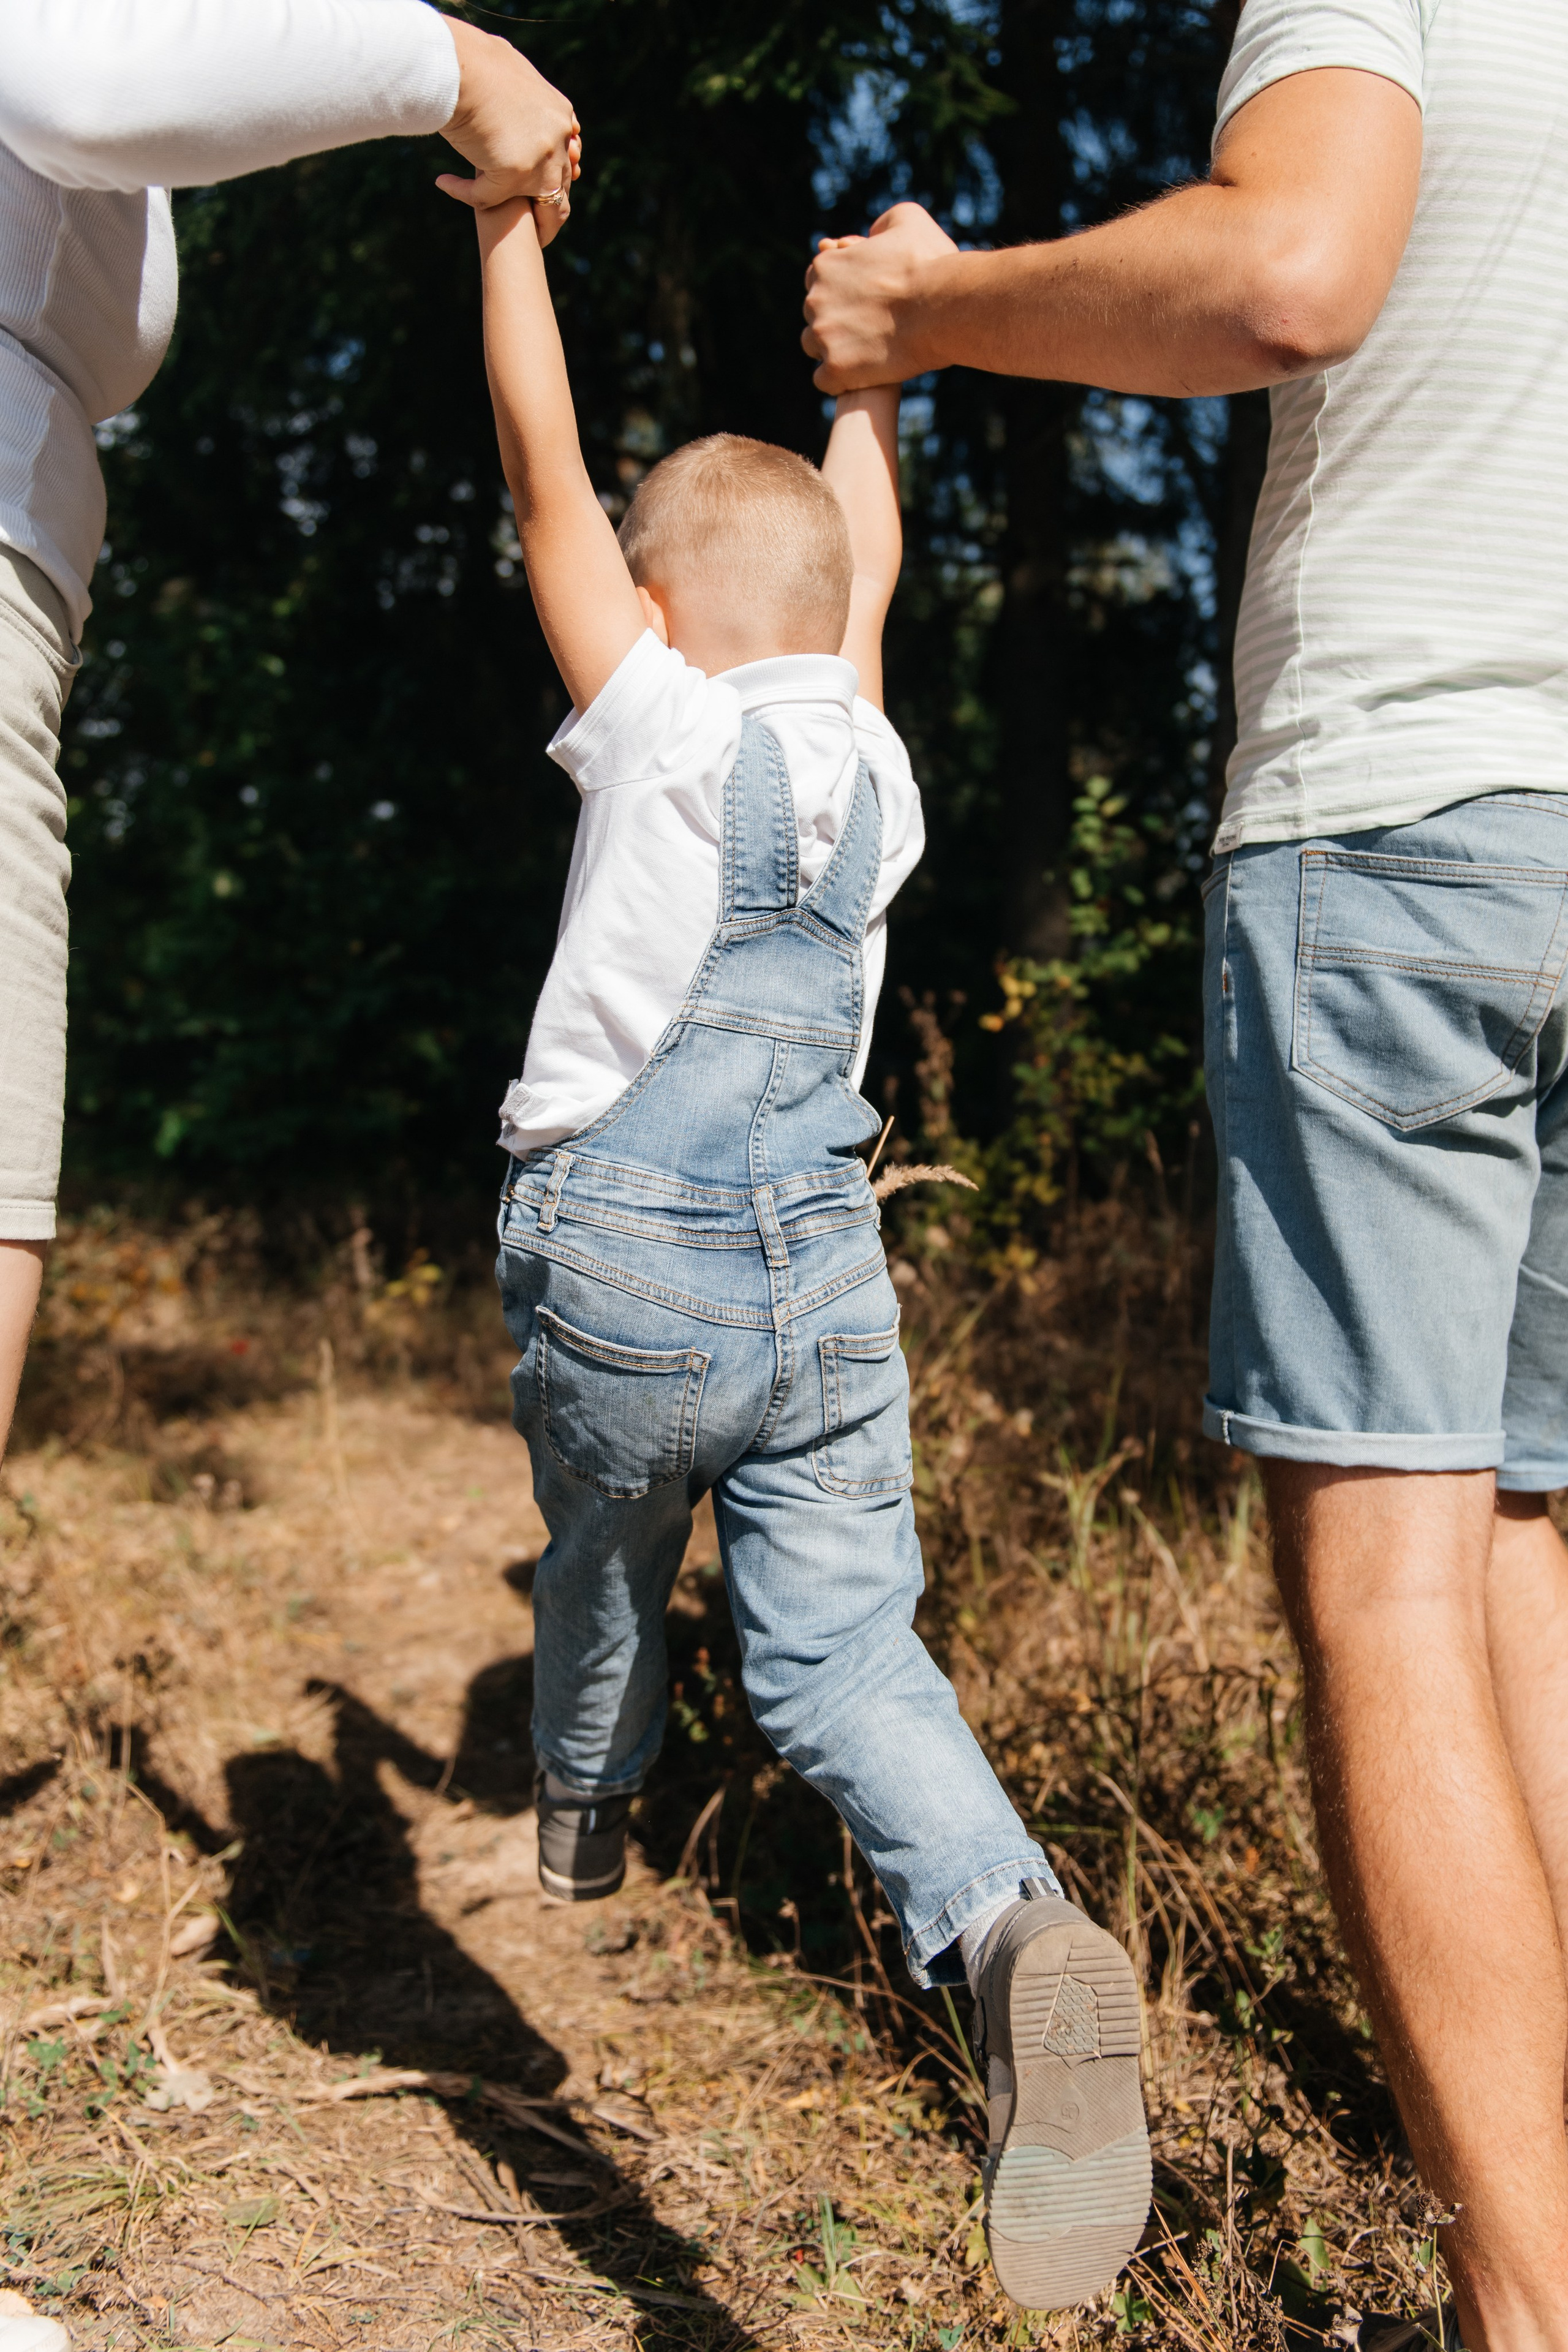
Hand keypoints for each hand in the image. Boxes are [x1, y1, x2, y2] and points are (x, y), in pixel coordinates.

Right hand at [435, 18, 580, 214]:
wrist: (460, 62)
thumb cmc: (474, 58)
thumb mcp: (509, 69)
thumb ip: (519, 88)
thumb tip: (510, 81)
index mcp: (559, 113)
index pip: (567, 152)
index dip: (554, 170)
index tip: (540, 180)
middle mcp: (557, 138)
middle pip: (561, 184)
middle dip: (546, 203)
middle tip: (533, 220)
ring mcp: (539, 158)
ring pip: (541, 205)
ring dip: (527, 219)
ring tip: (508, 226)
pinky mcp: (513, 174)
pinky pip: (488, 197)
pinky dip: (465, 193)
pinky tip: (446, 183)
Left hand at [803, 203, 959, 392]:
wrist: (942, 307)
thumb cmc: (930, 264)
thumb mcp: (908, 220)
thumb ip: (883, 224)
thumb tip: (873, 235)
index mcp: (825, 266)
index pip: (816, 281)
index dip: (840, 291)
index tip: (863, 299)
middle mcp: (815, 299)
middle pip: (813, 314)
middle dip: (834, 319)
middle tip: (868, 326)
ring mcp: (823, 336)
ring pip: (813, 347)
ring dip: (833, 349)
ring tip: (864, 351)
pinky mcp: (835, 369)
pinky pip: (824, 380)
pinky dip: (840, 379)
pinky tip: (860, 375)